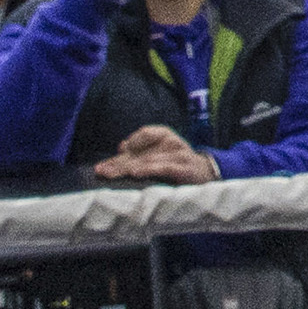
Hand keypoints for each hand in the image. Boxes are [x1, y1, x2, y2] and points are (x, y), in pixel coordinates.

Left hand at [89, 128, 218, 185]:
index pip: (143, 135)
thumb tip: (121, 147)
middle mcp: (172, 141)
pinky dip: (149, 169)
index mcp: (165, 134)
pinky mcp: (185, 169)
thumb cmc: (178, 164)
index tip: (107, 162)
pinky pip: (164, 168)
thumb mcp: (159, 154)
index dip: (126, 146)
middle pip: (141, 151)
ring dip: (127, 168)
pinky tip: (135, 173)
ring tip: (111, 174)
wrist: (206, 174)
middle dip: (118, 163)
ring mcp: (179, 154)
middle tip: (100, 171)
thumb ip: (140, 152)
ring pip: (149, 160)